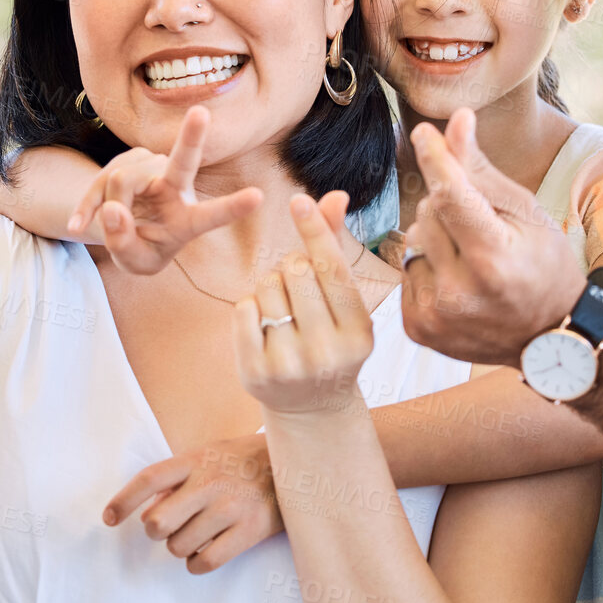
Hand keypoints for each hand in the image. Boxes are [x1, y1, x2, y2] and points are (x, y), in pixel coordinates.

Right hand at [67, 105, 262, 274]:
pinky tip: (77, 227)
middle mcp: (175, 187)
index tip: (259, 197)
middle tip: (201, 112)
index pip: (212, 214)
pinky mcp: (127, 160)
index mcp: (188, 219)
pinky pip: (100, 181)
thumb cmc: (140, 248)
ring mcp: (151, 169)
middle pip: (182, 160)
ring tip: (112, 225)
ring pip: (122, 182)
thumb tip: (113, 208)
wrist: (121, 229)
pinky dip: (86, 207)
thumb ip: (125, 242)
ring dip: (108, 206)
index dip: (233, 207)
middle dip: (192, 136)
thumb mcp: (134, 261)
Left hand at [100, 432, 282, 573]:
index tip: (108, 518)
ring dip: (181, 547)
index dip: (122, 500)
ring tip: (197, 535)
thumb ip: (179, 476)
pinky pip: (205, 562)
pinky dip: (197, 564)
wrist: (298, 463)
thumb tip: (146, 509)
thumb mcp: (211, 453)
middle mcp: (210, 482)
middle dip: (157, 531)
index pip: (148, 479)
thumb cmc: (246, 460)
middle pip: (157, 523)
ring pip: (179, 547)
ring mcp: (230, 507)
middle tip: (170, 526)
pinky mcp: (249, 530)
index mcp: (196, 459)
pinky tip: (205, 553)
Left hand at [233, 192, 373, 416]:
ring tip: (284, 307)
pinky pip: (244, 309)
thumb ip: (336, 249)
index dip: (314, 230)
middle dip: (292, 266)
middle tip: (298, 286)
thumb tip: (335, 195)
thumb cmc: (331, 340)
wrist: (313, 407)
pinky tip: (264, 325)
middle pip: (295, 271)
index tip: (298, 199)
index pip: (332, 269)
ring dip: (271, 285)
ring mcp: (290, 365)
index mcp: (358, 332)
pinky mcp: (255, 373)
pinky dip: (251, 307)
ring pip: (266, 286)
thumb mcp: (344, 304)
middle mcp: (327, 351)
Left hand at [399, 108, 586, 365]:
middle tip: (480, 227)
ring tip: (470, 258)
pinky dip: (426, 267)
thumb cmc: (544, 266)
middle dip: (447, 207)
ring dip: (435, 238)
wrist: (549, 339)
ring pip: (411, 241)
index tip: (424, 132)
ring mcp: (435, 316)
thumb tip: (455, 120)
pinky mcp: (418, 329)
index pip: (451, 196)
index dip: (436, 159)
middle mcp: (460, 293)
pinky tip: (457, 280)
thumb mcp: (525, 213)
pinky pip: (406, 271)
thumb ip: (481, 170)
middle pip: (427, 214)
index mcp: (494, 261)